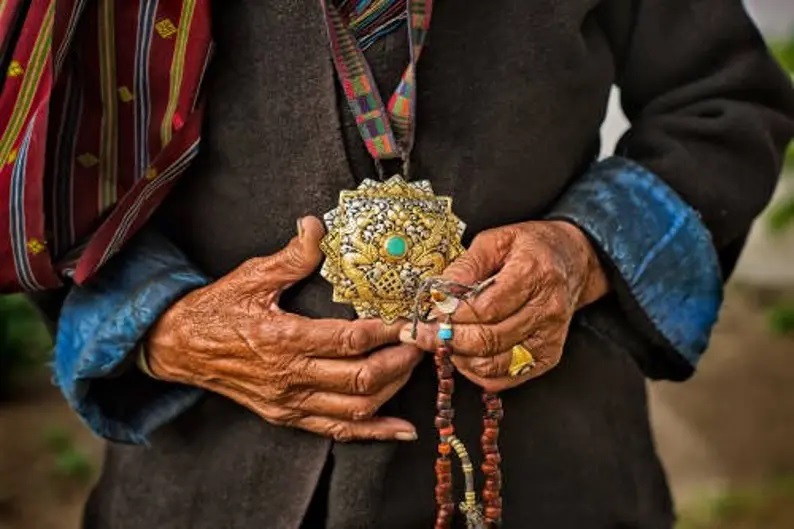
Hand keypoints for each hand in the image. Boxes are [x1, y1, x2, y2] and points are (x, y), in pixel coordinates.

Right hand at [146, 216, 421, 441]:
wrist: (177, 348)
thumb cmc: (215, 309)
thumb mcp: (250, 276)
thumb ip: (291, 257)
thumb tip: (317, 227)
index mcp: (284, 339)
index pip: (350, 340)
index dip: (388, 331)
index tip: (410, 319)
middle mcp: (289, 377)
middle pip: (361, 379)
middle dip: (400, 361)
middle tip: (421, 342)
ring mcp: (288, 402)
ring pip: (355, 409)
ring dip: (392, 390)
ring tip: (413, 367)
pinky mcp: (286, 416)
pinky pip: (337, 431)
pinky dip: (373, 432)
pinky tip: (401, 429)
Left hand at [401, 220, 607, 392]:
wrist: (573, 261)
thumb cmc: (531, 247)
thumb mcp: (495, 240)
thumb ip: (466, 266)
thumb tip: (439, 292)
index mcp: (533, 273)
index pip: (486, 307)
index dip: (453, 315)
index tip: (430, 313)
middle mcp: (546, 309)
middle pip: (489, 339)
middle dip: (449, 340)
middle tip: (424, 335)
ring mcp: (550, 336)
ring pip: (495, 363)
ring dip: (460, 358)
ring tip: (441, 344)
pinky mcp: (548, 356)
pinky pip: (507, 378)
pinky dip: (479, 373)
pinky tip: (464, 357)